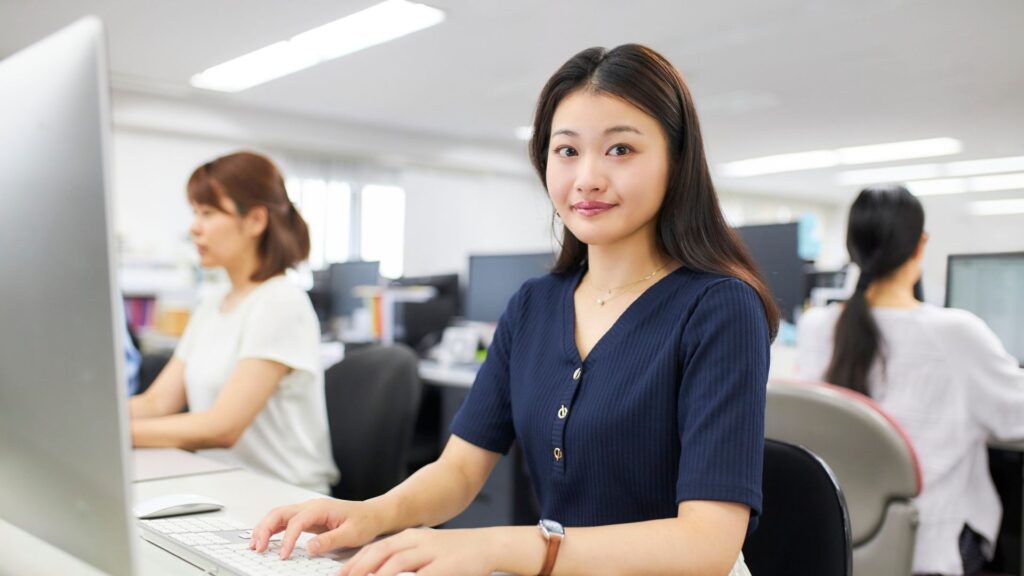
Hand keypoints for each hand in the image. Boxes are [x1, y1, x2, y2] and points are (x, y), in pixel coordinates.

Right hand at [249, 498, 386, 559]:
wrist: (372, 514)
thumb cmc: (364, 521)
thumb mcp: (351, 534)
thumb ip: (330, 540)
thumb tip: (309, 548)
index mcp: (320, 508)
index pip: (296, 522)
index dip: (287, 539)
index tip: (283, 556)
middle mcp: (311, 506)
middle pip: (280, 513)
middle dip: (265, 529)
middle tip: (257, 548)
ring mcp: (307, 511)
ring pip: (278, 515)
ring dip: (264, 528)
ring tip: (254, 545)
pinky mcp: (307, 518)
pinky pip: (284, 521)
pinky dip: (272, 530)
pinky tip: (265, 540)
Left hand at [338, 527, 496, 575]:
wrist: (487, 546)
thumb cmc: (456, 553)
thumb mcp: (427, 551)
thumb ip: (406, 561)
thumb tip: (384, 570)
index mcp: (410, 536)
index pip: (375, 548)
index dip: (356, 561)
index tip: (341, 574)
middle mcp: (417, 541)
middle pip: (380, 552)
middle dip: (358, 568)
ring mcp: (429, 552)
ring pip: (395, 562)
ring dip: (375, 574)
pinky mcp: (442, 565)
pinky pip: (419, 575)